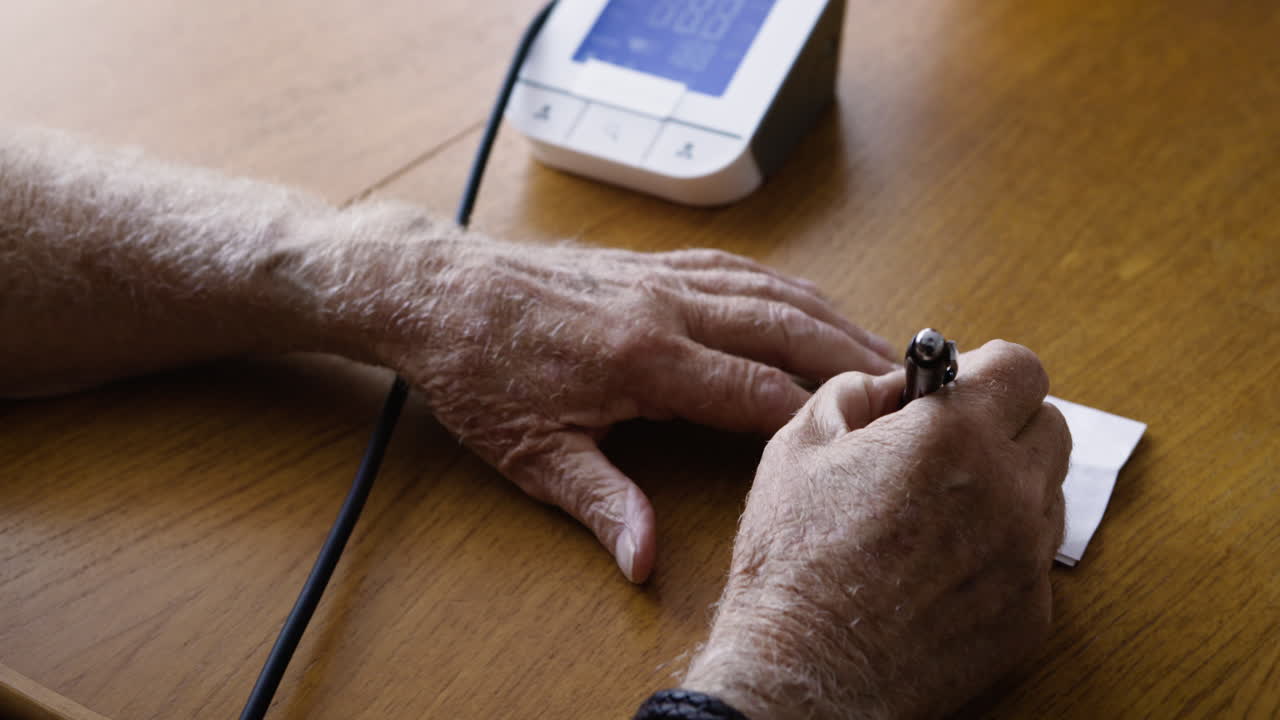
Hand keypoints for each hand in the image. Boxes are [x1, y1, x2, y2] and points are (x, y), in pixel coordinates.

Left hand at [349, 230, 896, 581]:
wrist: (440, 291)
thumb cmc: (482, 373)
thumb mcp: (534, 454)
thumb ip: (602, 505)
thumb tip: (647, 561)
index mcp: (647, 360)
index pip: (760, 391)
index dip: (822, 413)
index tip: (877, 429)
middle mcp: (669, 309)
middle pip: (787, 331)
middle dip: (855, 358)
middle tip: (915, 382)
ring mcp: (663, 279)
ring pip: (773, 292)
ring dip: (833, 318)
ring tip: (883, 346)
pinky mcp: (652, 264)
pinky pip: (739, 269)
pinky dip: (787, 288)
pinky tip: (810, 303)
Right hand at [683, 341, 1069, 719]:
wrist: (805, 673)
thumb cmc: (792, 562)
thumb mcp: (797, 447)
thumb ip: (853, 393)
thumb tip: (890, 385)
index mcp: (952, 435)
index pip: (1020, 369)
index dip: (987, 370)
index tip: (962, 386)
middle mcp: (1006, 490)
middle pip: (1049, 426)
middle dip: (1004, 423)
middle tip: (949, 446)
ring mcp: (1025, 557)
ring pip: (1048, 492)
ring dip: (1008, 485)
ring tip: (942, 511)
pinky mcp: (1032, 615)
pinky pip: (1035, 558)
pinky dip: (1002, 549)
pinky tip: (943, 566)